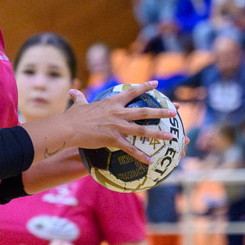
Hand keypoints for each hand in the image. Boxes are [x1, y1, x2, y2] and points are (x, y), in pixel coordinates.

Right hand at [51, 83, 175, 160]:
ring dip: (158, 134)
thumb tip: (72, 90)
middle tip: (174, 111)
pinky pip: (130, 148)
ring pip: (143, 130)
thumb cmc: (73, 117)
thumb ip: (79, 97)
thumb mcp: (78, 104)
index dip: (145, 87)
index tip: (157, 84)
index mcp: (112, 102)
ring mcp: (118, 126)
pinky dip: (141, 155)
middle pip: (145, 111)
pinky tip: (150, 161)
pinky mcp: (114, 139)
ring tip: (171, 137)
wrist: (69, 127)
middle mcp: (119, 113)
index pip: (132, 92)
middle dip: (161, 111)